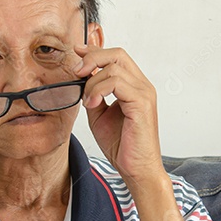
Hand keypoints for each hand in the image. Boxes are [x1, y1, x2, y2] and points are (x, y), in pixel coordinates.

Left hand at [71, 43, 166, 186]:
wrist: (136, 169)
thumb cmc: (122, 145)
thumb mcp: (99, 115)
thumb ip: (94, 95)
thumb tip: (80, 80)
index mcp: (134, 86)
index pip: (117, 56)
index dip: (95, 51)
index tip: (77, 53)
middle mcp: (142, 86)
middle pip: (117, 54)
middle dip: (92, 58)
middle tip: (77, 72)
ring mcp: (144, 93)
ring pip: (114, 67)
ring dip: (92, 81)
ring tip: (87, 101)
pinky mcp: (141, 104)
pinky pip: (117, 82)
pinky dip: (99, 90)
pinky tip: (92, 104)